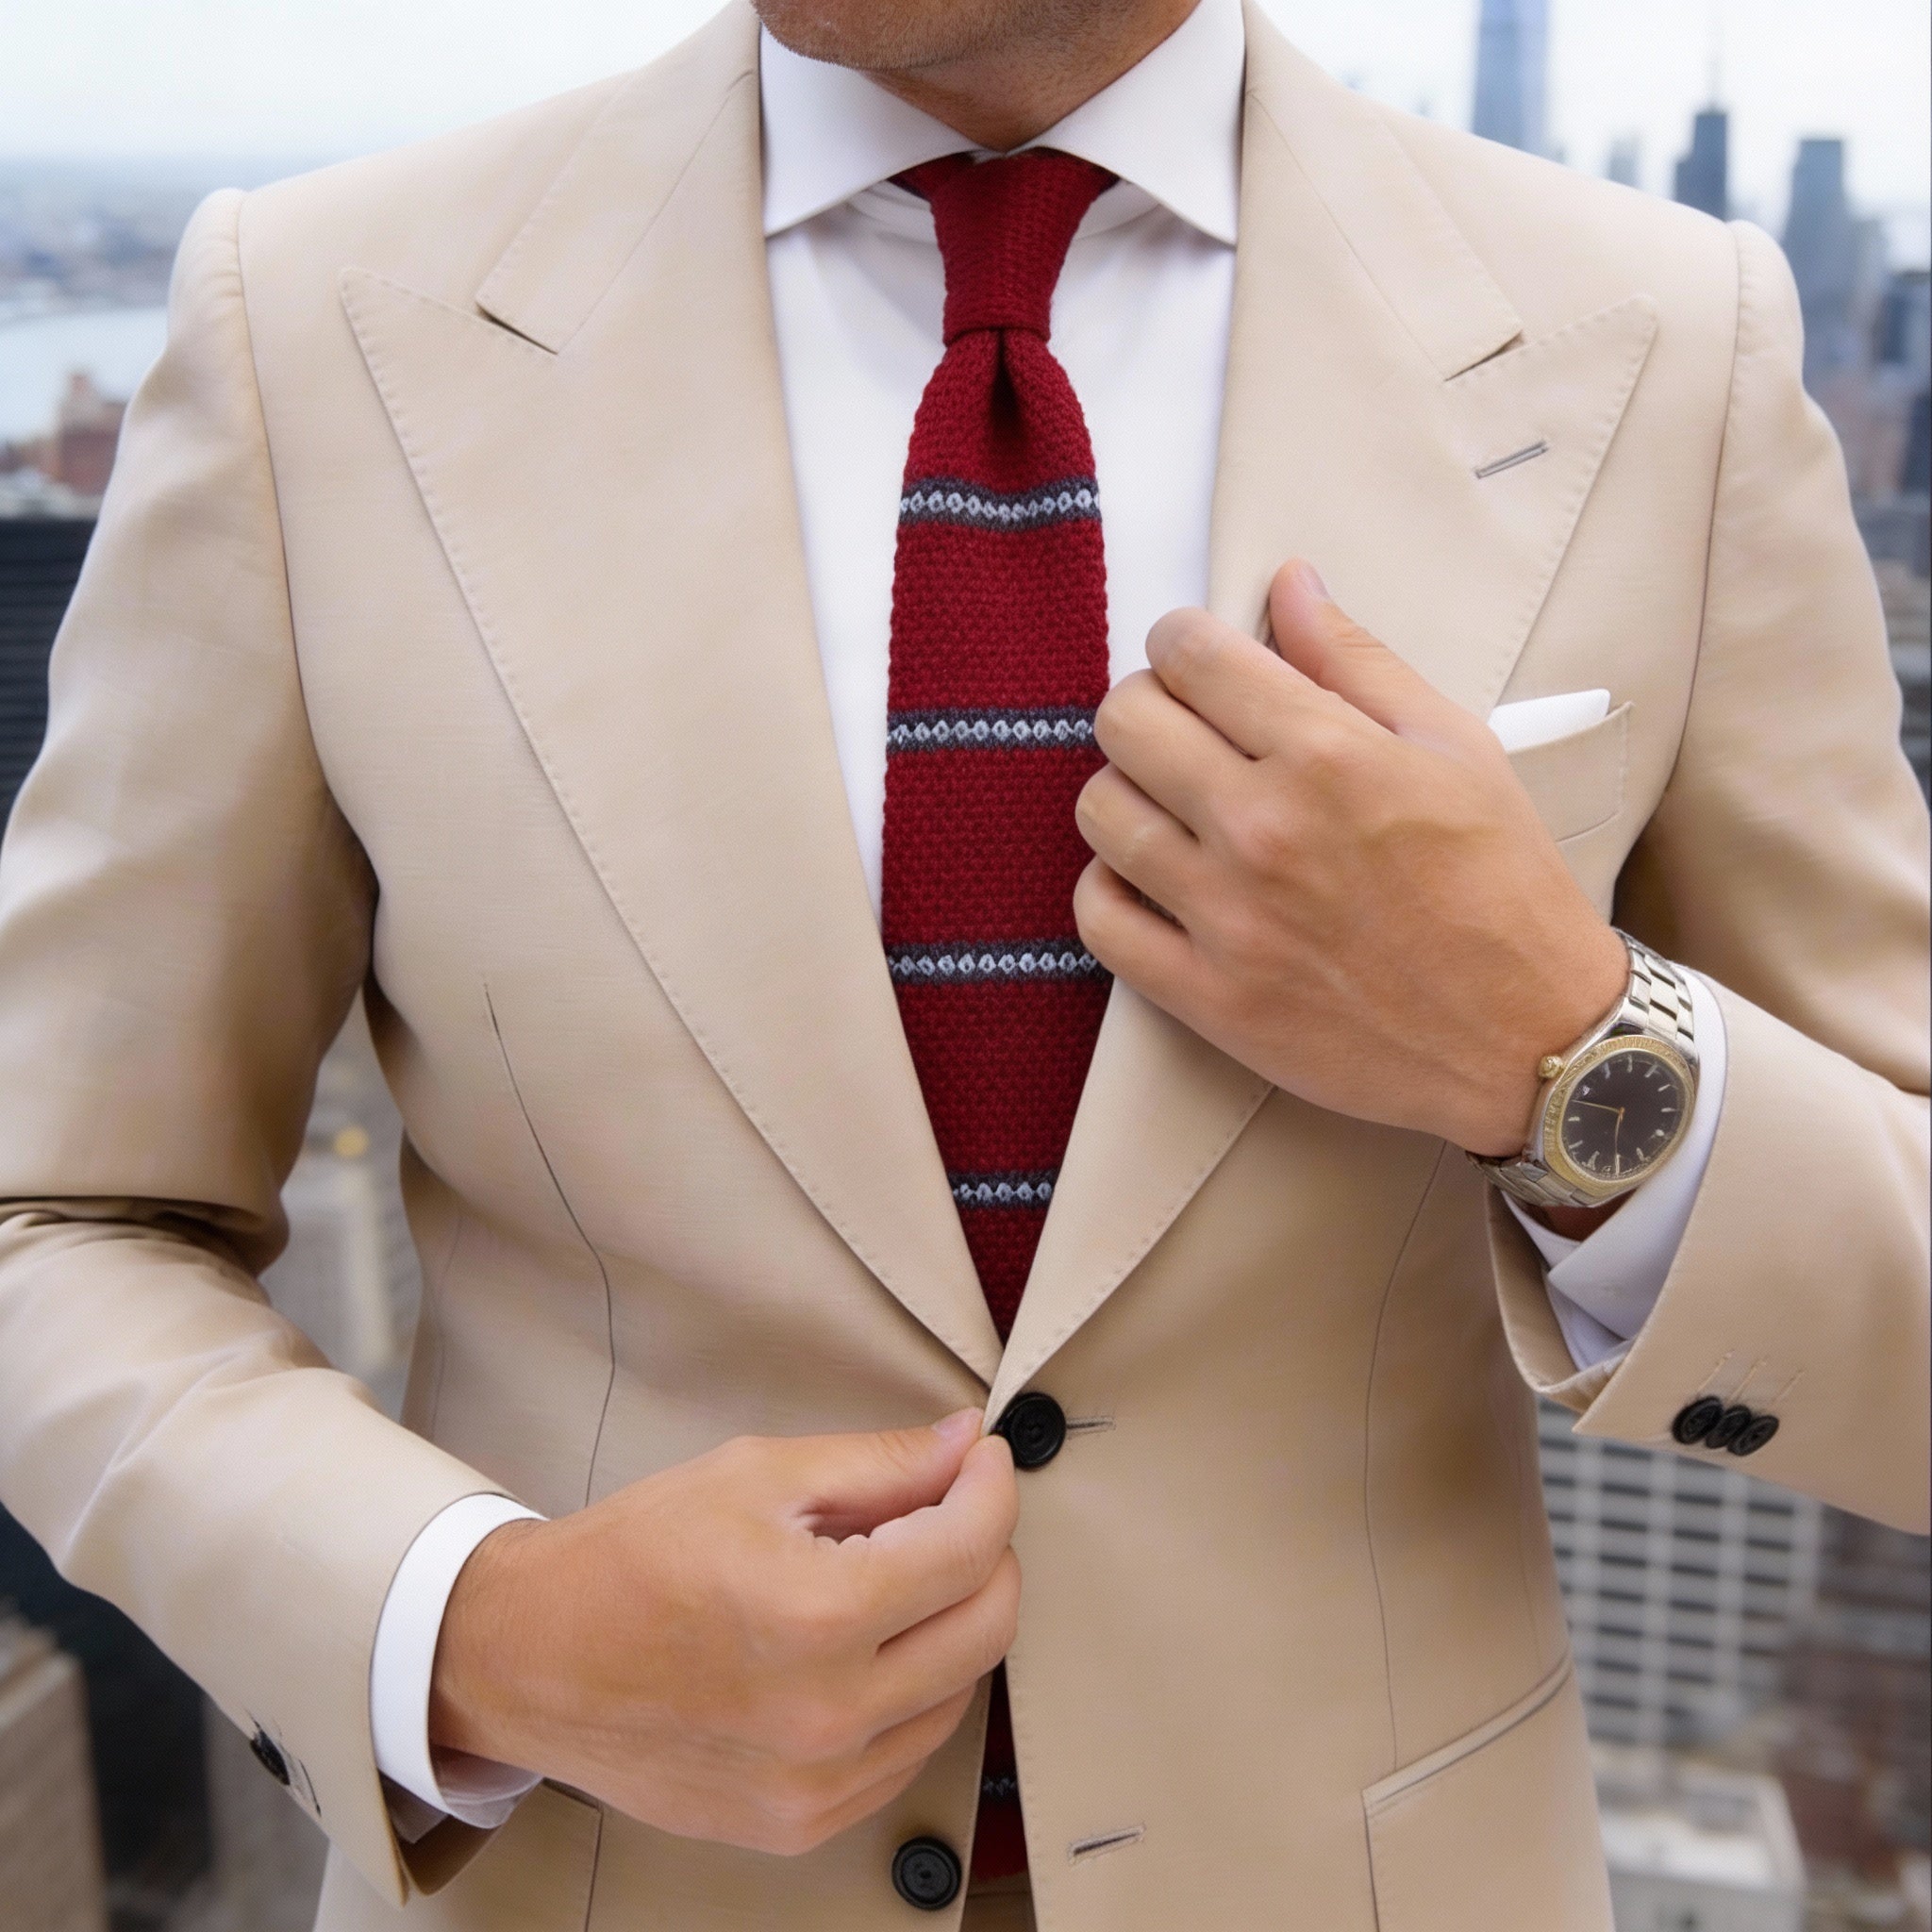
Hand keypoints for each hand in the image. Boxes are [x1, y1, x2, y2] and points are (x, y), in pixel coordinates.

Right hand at [430, 1411, 1019, 1854]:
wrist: (531, 1660)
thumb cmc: (631, 1558)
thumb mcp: (756, 1475)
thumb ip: (879, 1464)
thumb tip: (965, 1446)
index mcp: (817, 1614)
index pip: (971, 1547)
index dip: (991, 1487)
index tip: (981, 1460)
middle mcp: (828, 1715)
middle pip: (988, 1627)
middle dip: (988, 1551)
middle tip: (952, 1509)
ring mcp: (817, 1785)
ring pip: (959, 1694)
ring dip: (952, 1624)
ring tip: (893, 1577)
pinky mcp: (801, 1824)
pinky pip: (907, 1752)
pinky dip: (912, 1691)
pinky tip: (865, 1647)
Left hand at [1073, 560, 1627, 1156]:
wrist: (1529, 1038)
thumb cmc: (1503, 887)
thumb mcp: (1455, 748)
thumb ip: (1357, 660)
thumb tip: (1288, 583)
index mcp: (1327, 754)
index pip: (1189, 655)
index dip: (1181, 642)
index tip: (1197, 659)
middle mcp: (1263, 829)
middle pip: (1124, 722)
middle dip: (1146, 705)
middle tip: (1183, 729)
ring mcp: (1227, 918)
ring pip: (1099, 812)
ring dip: (1125, 792)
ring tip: (1172, 805)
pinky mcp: (1207, 996)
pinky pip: (1099, 919)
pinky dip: (1110, 887)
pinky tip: (1152, 878)